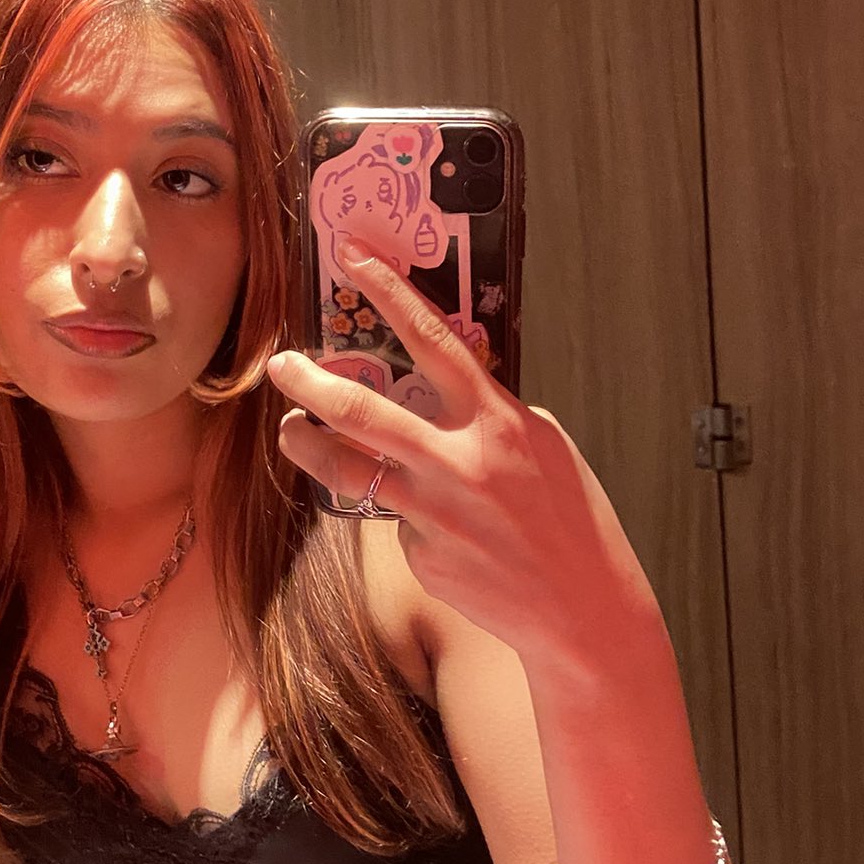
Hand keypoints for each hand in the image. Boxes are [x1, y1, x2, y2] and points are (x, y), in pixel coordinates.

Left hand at [267, 236, 654, 664]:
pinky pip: (394, 521)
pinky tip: (437, 529)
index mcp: (495, 421)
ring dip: (307, 445)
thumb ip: (489, 414)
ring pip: (345, 471)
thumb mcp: (543, 444)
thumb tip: (442, 389)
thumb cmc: (571, 518)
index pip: (431, 338)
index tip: (351, 254)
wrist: (584, 608)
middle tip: (280, 362)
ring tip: (292, 429)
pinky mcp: (420, 557)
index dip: (387, 291)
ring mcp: (433, 514)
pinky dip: (402, 514)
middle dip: (307, 381)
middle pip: (359, 412)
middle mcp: (457, 463)